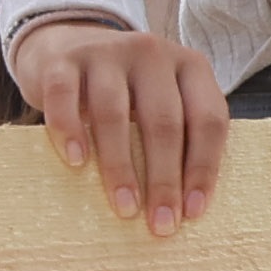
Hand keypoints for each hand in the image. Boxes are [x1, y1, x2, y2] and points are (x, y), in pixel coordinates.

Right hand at [14, 16, 232, 232]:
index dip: (203, 168)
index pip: (207, 119)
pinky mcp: (63, 61)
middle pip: (164, 121)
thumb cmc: (124, 91)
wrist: (66, 46)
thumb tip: (182, 208)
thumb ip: (176, 136)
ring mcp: (106, 53)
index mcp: (189, 66)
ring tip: (124, 207)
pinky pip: (64, 97)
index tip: (192, 212)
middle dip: (164, 178)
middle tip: (160, 224)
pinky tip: (77, 162)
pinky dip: (71, 131)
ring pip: (114, 113)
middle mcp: (152, 53)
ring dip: (120, 167)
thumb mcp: (160, 101)